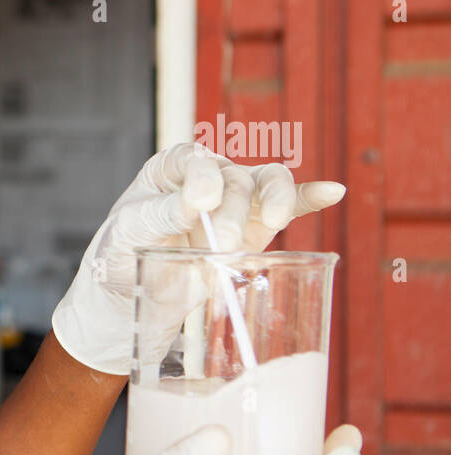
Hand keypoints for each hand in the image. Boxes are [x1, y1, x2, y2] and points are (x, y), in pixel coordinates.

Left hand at [50, 142, 346, 375]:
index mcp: (170, 169)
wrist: (130, 296)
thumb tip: (198, 200)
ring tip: (272, 221)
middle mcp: (206, 177)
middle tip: (217, 243)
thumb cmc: (121, 255)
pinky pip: (288, 206)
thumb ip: (161, 213)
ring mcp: (234, 202)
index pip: (194, 158)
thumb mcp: (128, 232)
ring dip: (273, 201)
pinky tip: (332, 192)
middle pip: (232, 178)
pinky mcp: (254, 228)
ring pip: (265, 185)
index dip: (202, 175)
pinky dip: (309, 197)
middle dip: (230, 209)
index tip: (200, 203)